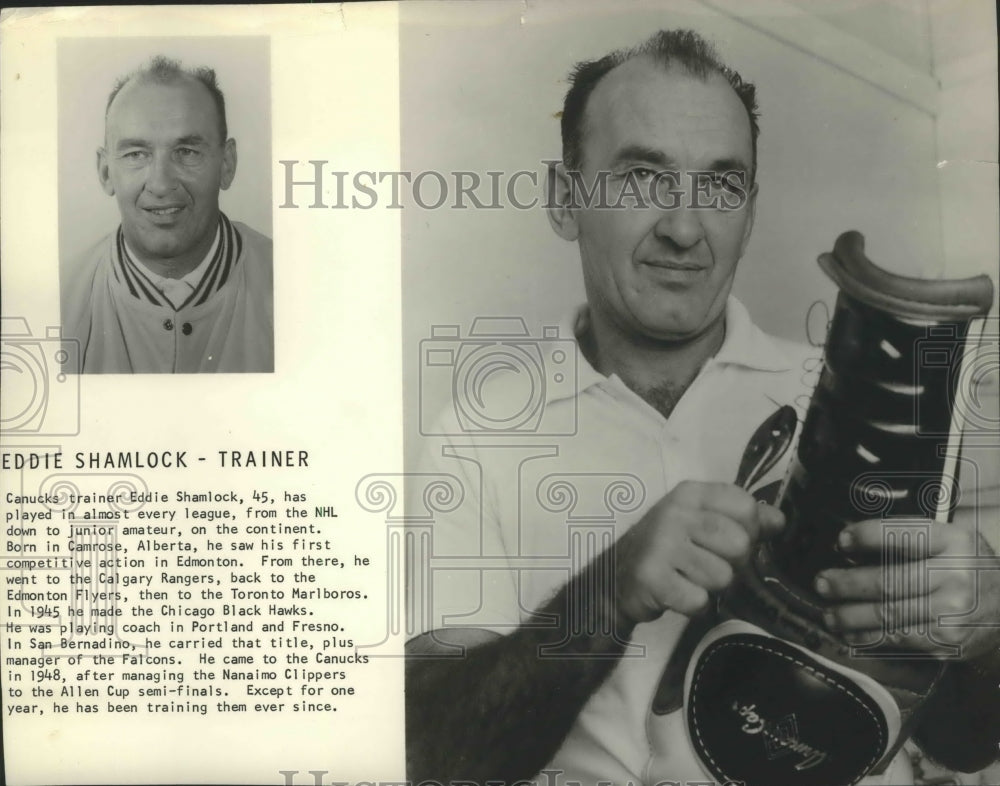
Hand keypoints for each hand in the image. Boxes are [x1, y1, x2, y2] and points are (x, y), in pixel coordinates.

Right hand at [614, 480, 783, 624]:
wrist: (617, 576)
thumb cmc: (668, 548)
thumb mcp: (701, 522)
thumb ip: (743, 519)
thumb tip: (779, 521)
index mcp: (691, 494)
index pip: (746, 507)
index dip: (750, 531)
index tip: (732, 540)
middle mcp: (675, 512)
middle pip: (739, 544)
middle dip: (732, 565)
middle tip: (709, 566)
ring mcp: (661, 544)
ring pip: (722, 577)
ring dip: (712, 588)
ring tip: (692, 580)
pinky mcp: (652, 577)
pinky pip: (699, 600)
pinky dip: (694, 606)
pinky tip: (679, 594)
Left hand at [816, 517, 999, 658]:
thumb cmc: (965, 568)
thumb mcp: (948, 541)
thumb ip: (908, 538)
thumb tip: (850, 544)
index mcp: (954, 541)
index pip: (904, 535)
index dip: (868, 537)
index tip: (842, 541)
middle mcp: (956, 575)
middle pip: (890, 580)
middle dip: (848, 583)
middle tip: (823, 583)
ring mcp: (953, 612)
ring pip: (889, 614)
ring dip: (850, 615)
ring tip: (829, 613)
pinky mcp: (947, 641)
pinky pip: (898, 639)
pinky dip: (868, 637)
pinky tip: (850, 633)